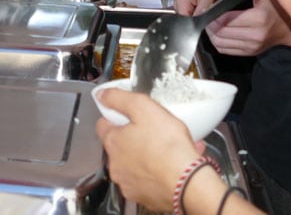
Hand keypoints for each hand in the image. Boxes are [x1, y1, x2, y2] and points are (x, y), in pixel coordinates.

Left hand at [96, 88, 203, 211]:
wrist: (187, 182)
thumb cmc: (168, 146)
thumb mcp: (143, 107)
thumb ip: (119, 98)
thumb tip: (102, 95)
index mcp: (113, 142)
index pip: (103, 124)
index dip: (117, 116)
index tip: (131, 114)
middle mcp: (115, 164)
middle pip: (120, 144)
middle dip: (136, 136)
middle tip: (155, 130)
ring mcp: (128, 182)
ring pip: (136, 162)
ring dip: (149, 153)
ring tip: (170, 147)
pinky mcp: (143, 195)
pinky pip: (149, 178)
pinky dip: (159, 170)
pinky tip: (174, 162)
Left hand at [205, 0, 290, 55]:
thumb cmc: (276, 6)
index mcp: (258, 18)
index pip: (225, 19)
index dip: (212, 13)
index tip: (207, 7)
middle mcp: (256, 35)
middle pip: (220, 32)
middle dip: (209, 23)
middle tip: (206, 14)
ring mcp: (253, 46)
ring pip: (220, 43)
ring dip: (211, 33)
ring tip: (210, 22)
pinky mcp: (250, 53)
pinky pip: (226, 50)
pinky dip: (217, 41)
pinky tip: (217, 31)